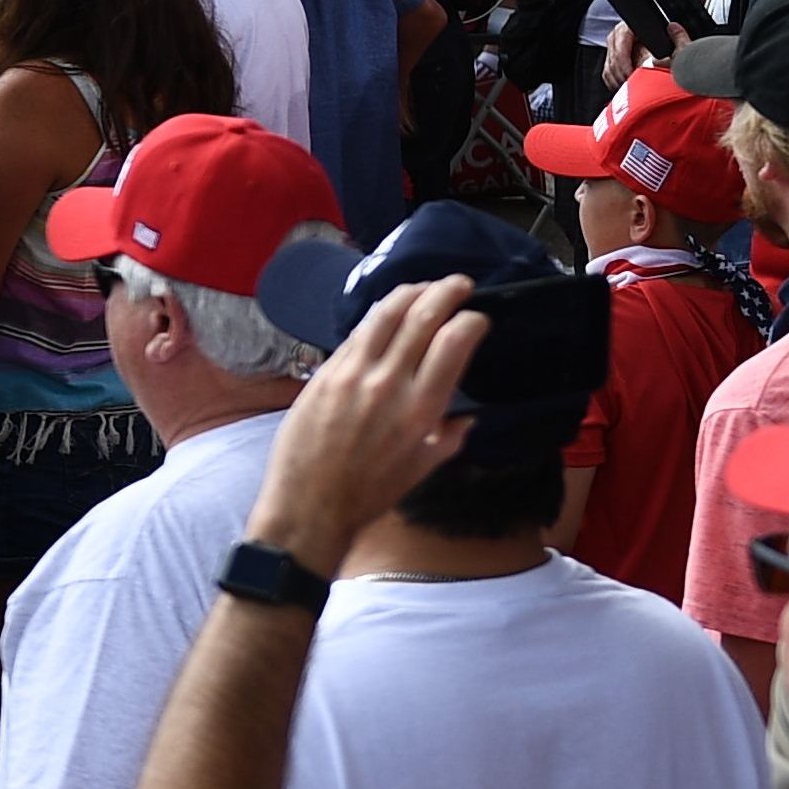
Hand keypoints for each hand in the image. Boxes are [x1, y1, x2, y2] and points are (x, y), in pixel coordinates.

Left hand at [244, 276, 486, 565]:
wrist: (309, 505)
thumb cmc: (370, 492)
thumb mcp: (423, 467)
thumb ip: (450, 436)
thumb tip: (468, 416)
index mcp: (421, 409)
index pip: (454, 343)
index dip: (471, 321)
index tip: (478, 319)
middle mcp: (388, 384)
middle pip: (421, 317)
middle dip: (446, 292)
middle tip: (460, 284)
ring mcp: (352, 375)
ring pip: (384, 315)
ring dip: (410, 292)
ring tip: (426, 286)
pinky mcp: (324, 373)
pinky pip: (357, 333)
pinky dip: (378, 315)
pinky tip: (388, 310)